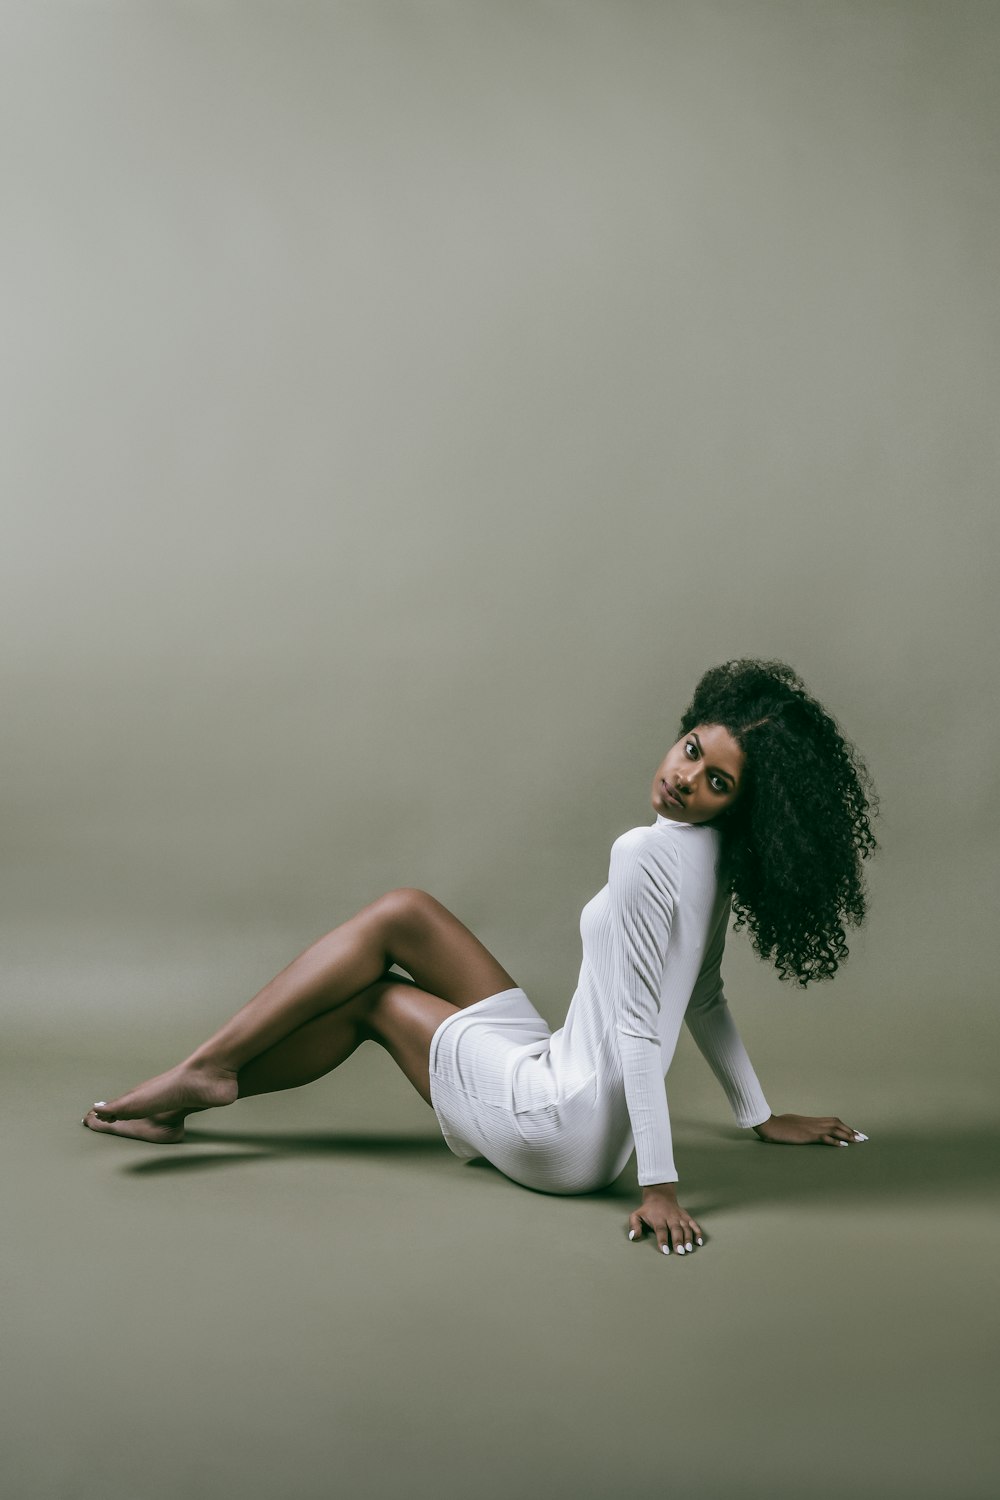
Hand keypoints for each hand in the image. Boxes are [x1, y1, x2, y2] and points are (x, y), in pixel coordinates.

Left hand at [627, 1186, 703, 1256]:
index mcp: (658, 1218)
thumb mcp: (636, 1215)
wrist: (660, 1195)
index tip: (665, 1250)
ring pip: (686, 1227)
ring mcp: (679, 1217)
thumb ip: (634, 1226)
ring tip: (689, 1249)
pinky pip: (694, 1224)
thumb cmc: (647, 1210)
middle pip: (675, 1229)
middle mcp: (670, 1217)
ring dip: (688, 1238)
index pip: (661, 1230)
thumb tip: (633, 1237)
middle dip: (678, 1240)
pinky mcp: (686, 1216)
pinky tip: (699, 1242)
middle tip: (681, 1252)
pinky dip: (698, 1232)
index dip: (663, 1240)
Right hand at [752, 1112, 868, 1146]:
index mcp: (810, 1120)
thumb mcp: (790, 1125)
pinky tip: (844, 1146)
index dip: (844, 1126)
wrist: (769, 1124)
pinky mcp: (808, 1135)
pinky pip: (825, 1138)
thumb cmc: (776, 1126)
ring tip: (859, 1141)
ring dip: (848, 1135)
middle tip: (863, 1137)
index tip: (854, 1132)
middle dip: (851, 1130)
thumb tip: (799, 1131)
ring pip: (835, 1129)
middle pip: (837, 1123)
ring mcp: (811, 1128)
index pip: (831, 1121)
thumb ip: (797, 1127)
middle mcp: (813, 1122)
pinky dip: (836, 1141)